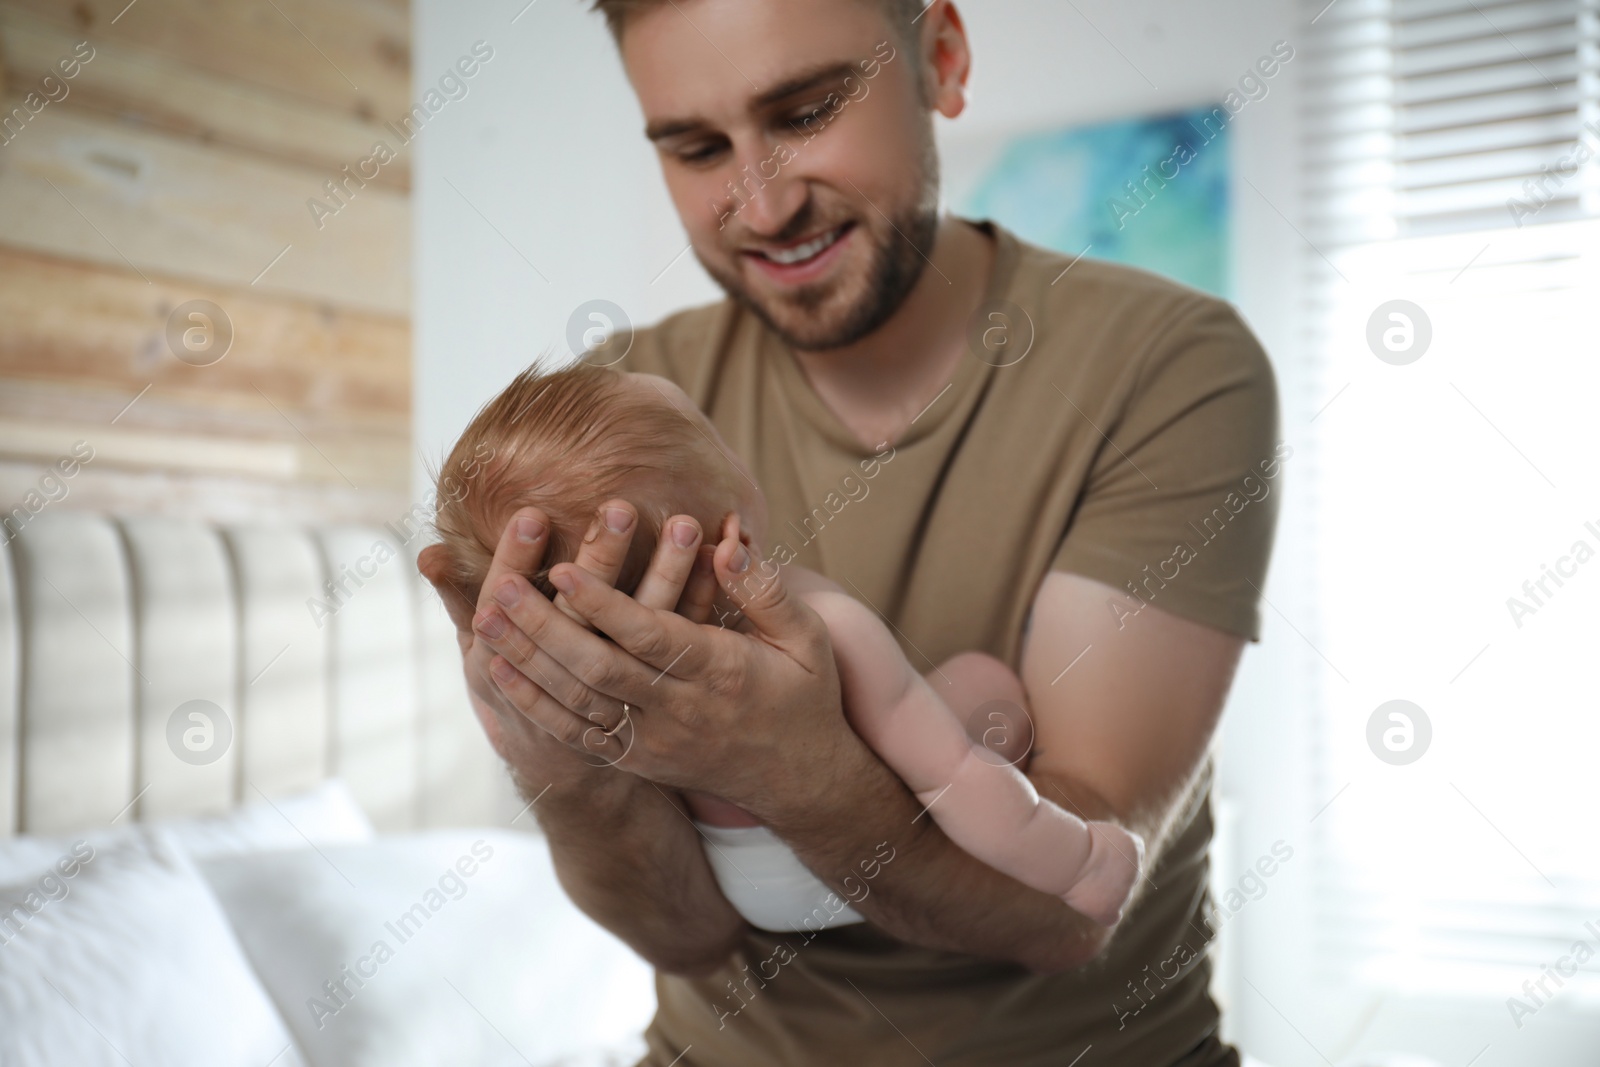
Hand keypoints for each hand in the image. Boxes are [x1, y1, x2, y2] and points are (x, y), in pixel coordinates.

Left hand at [469, 507, 848, 819]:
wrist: (799, 779)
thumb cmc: (804, 694)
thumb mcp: (808, 638)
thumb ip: (765, 590)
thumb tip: (728, 542)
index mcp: (722, 671)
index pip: (652, 636)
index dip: (605, 605)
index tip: (564, 567)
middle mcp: (680, 710)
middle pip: (600, 669)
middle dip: (545, 628)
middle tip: (502, 586)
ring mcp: (653, 740)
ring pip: (578, 702)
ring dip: (528, 661)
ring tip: (484, 618)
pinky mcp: (636, 758)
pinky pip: (576, 732)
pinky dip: (534, 703)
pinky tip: (499, 670)